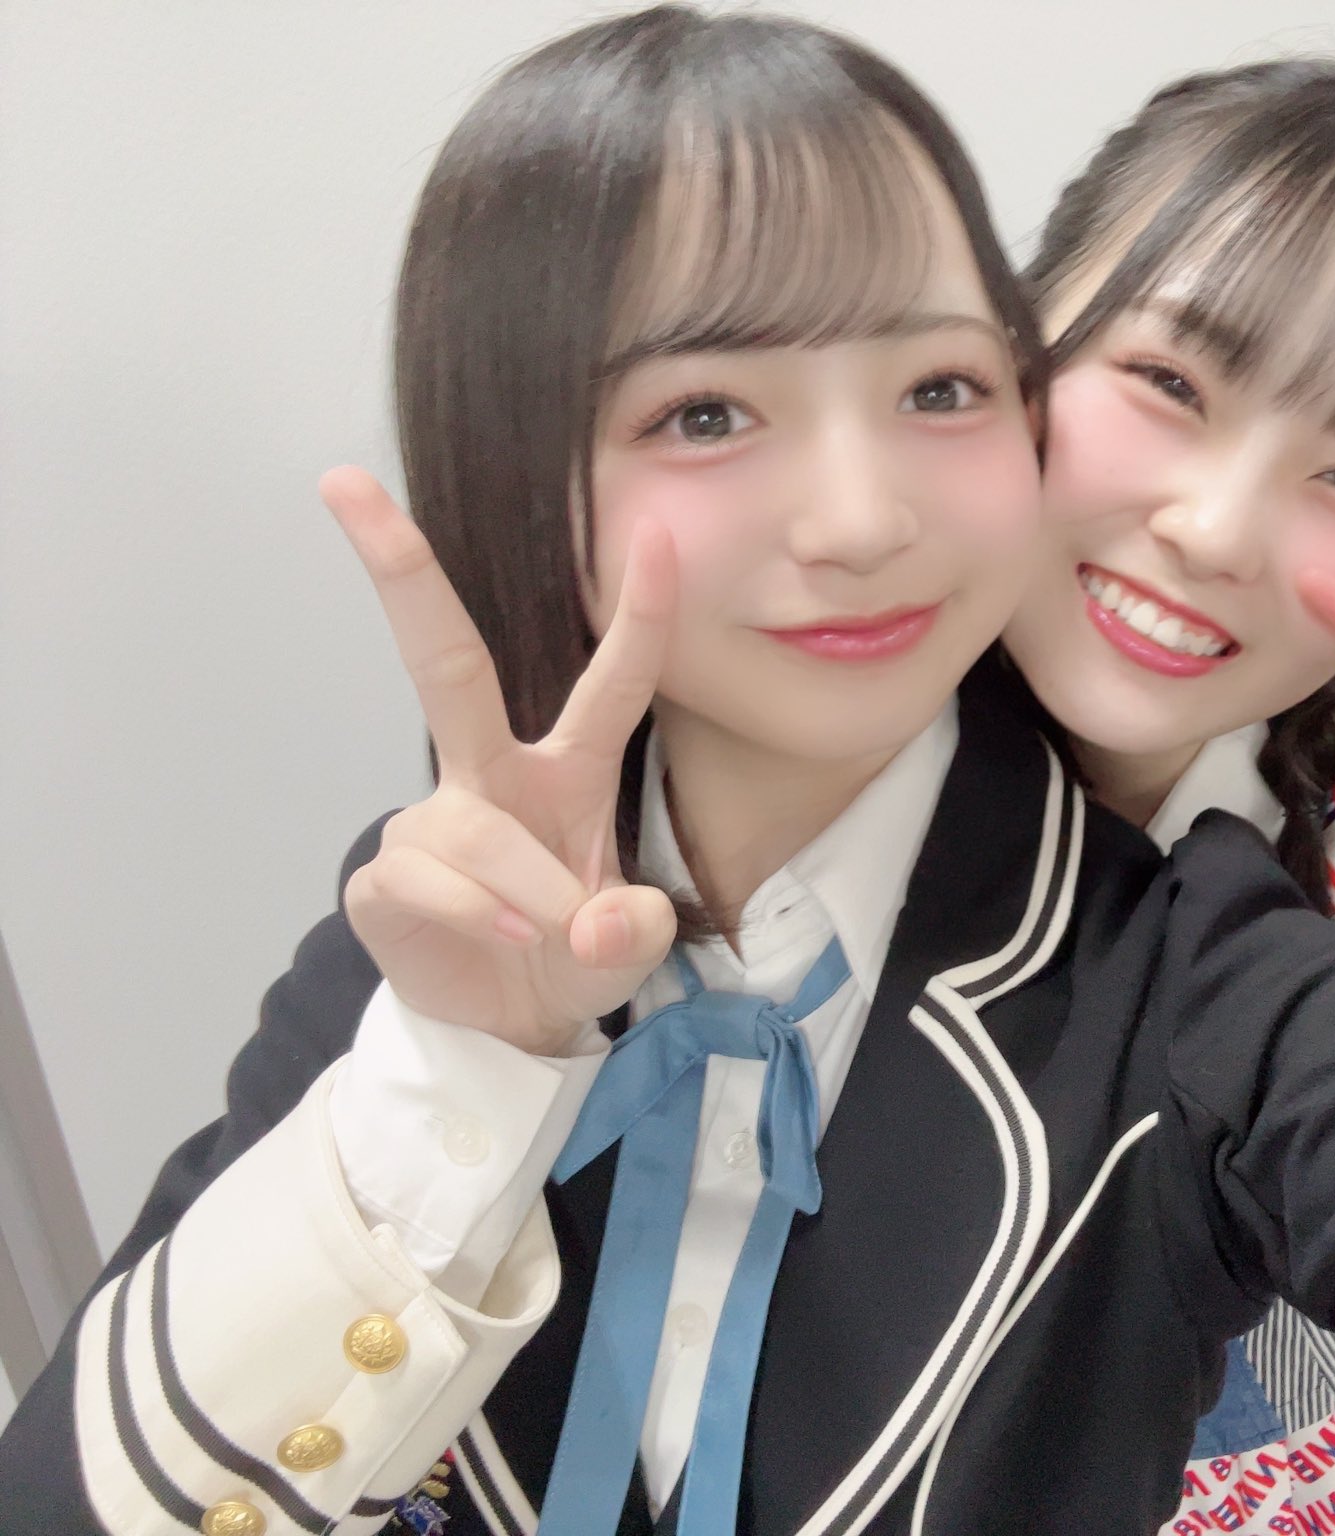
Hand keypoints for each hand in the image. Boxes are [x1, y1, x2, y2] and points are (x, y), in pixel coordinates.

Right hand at [325, 467, 679, 1052]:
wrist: (508, 1024)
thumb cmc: (572, 956)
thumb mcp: (623, 954)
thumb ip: (630, 936)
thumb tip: (601, 920)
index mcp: (567, 772)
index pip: (612, 684)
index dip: (639, 614)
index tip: (659, 531)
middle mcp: (493, 774)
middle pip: (446, 662)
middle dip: (402, 572)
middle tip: (345, 481)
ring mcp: (432, 819)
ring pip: (476, 831)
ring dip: (527, 887)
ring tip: (553, 935)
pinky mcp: (384, 873)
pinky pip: (429, 881)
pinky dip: (477, 916)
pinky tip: (499, 940)